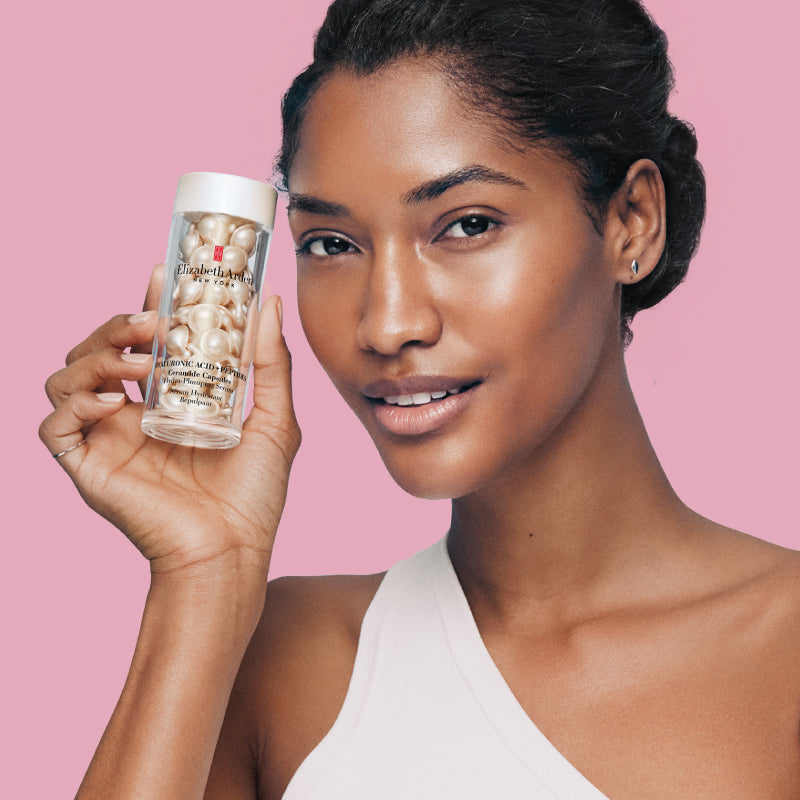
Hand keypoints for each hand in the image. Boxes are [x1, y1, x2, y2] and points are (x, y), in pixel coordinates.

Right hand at [39, 265, 300, 575]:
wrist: (233, 551)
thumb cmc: (253, 494)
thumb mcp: (273, 419)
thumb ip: (270, 363)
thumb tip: (268, 303)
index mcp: (169, 400)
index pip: (145, 340)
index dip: (147, 304)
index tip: (162, 274)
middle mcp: (133, 414)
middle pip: (98, 349)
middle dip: (118, 324)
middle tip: (154, 322)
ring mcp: (107, 439)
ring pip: (67, 377)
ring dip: (95, 357)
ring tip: (137, 362)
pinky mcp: (88, 467)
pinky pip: (54, 426)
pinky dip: (76, 405)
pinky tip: (117, 404)